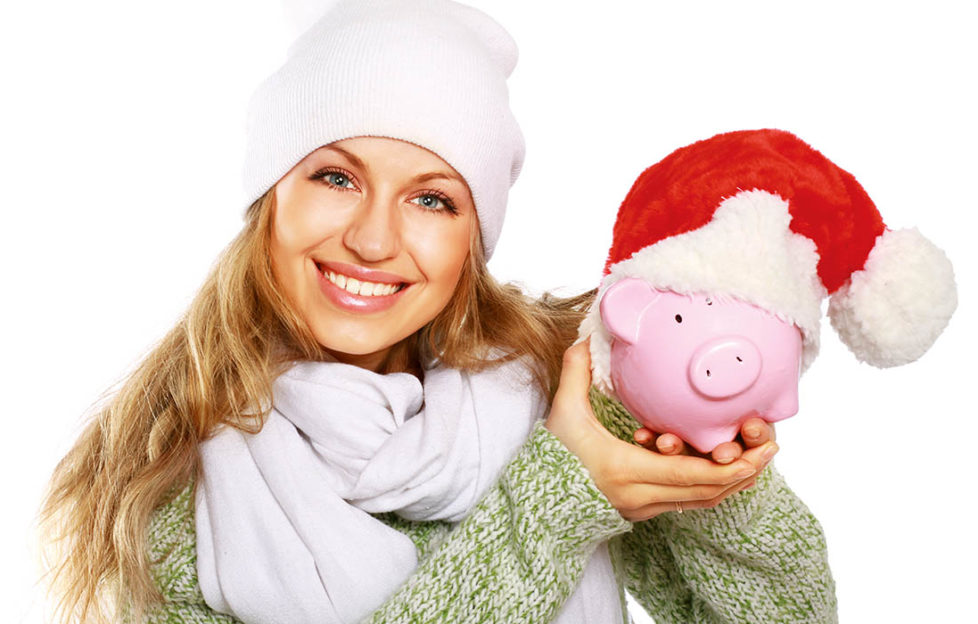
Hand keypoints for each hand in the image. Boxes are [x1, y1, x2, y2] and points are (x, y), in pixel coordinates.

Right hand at [545, 340, 772, 520]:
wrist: (538, 503)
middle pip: (706, 492)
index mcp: (626, 471)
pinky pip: (688, 502)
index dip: (729, 467)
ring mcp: (644, 508)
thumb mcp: (563, 414)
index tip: (757, 452)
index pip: (689, 475)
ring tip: (757, 458)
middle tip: (769, 450)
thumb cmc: (550, 459)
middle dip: (743, 472)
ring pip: (702, 501)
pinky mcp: (644, 511)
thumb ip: (577, 374)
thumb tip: (585, 337)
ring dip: (732, 482)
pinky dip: (712, 487)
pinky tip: (727, 470)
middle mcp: (641, 497)